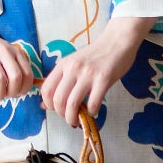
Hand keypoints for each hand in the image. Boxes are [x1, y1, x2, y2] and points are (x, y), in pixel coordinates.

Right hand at [0, 0, 33, 113]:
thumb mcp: (7, 52)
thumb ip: (14, 66)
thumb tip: (19, 91)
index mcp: (14, 51)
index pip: (28, 74)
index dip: (24, 88)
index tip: (17, 93)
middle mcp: (4, 53)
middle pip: (16, 78)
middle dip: (14, 93)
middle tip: (7, 96)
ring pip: (0, 81)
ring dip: (0, 95)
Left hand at [41, 16, 155, 126]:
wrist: (116, 42)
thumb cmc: (95, 54)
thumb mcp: (74, 63)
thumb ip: (62, 80)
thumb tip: (46, 104)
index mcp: (64, 64)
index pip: (46, 89)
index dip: (48, 104)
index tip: (55, 110)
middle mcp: (73, 68)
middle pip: (58, 100)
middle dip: (61, 114)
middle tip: (69, 117)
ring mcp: (88, 74)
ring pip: (72, 104)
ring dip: (73, 118)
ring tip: (78, 120)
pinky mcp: (103, 80)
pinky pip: (93, 104)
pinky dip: (92, 113)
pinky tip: (94, 111)